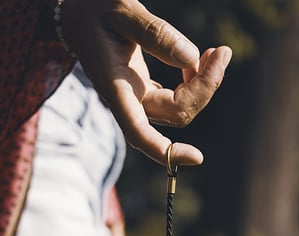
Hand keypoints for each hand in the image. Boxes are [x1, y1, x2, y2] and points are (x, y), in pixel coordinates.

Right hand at [61, 0, 231, 166]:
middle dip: (204, 90)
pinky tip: (203, 58)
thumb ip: (155, 34)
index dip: (166, 151)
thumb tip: (190, 59)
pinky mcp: (144, 86)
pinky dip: (195, 82)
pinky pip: (176, 98)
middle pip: (175, 114)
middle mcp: (127, 98)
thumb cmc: (93, 5)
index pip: (139, 133)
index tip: (197, 157)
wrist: (77, 8)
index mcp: (115, 87)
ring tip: (217, 52)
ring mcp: (137, 95)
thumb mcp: (122, 9)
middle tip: (221, 52)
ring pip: (179, 108)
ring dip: (204, 86)